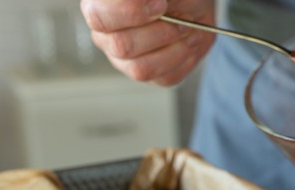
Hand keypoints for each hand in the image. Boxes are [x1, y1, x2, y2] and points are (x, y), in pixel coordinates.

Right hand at [80, 0, 215, 85]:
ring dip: (175, 47)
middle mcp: (106, 35)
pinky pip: (164, 77)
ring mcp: (123, 59)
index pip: (99, 16)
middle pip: (120, 46)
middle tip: (182, 16)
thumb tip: (151, 3)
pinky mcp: (148, 74)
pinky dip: (185, 57)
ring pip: (141, 68)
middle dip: (160, 31)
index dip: (131, 12)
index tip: (161, 3)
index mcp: (100, 6)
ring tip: (188, 28)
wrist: (195, 6)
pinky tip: (190, 40)